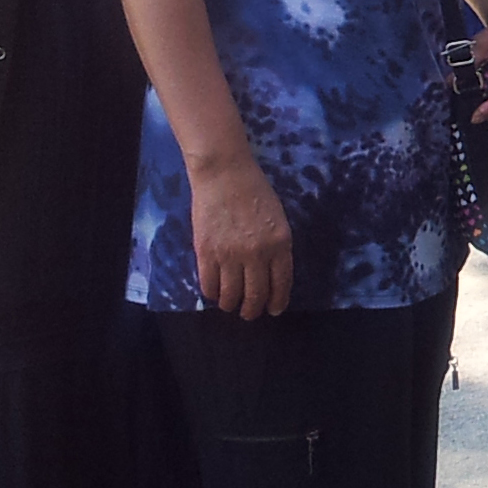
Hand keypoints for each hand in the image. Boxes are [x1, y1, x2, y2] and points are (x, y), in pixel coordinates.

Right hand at [191, 157, 293, 319]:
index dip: (277, 302)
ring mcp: (230, 255)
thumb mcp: (277, 219)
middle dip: (253, 310)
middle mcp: (257, 254)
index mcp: (280, 244)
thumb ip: (276, 247)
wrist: (224, 174)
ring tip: (230, 304)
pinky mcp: (206, 253)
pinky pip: (209, 285)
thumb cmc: (254, 191)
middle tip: (249, 313)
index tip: (274, 310)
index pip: (281, 284)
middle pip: (256, 295)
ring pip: (231, 295)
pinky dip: (212, 294)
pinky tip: (215, 292)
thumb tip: (271, 274)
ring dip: (231, 305)